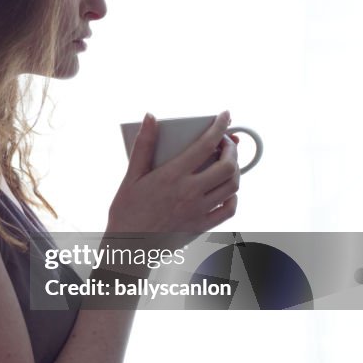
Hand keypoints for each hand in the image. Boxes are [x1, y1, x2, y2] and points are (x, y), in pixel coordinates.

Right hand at [106, 111, 239, 244]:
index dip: (219, 126)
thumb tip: (150, 117)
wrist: (128, 247)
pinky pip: (229, 209)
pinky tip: (225, 190)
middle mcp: (190, 192)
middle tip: (226, 142)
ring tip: (226, 163)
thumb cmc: (126, 211)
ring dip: (235, 170)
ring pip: (233, 186)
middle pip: (227, 165)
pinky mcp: (202, 226)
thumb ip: (143, 145)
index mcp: (172, 176)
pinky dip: (233, 196)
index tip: (225, 115)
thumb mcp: (131, 176)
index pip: (206, 144)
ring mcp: (199, 210)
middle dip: (232, 148)